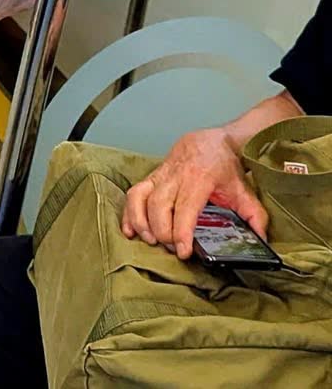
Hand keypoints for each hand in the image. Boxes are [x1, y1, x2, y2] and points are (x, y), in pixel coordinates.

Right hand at [121, 127, 268, 259]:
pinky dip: (129, 211)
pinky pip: (134, 192)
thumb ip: (255, 217)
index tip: (183, 251)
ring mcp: (161, 173)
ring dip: (141, 221)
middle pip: (160, 205)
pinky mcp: (152, 175)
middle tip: (172, 249)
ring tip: (150, 240)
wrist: (214, 140)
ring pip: (141, 196)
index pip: (186, 207)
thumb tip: (262, 243)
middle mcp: (176, 174)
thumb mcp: (245, 191)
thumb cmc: (227, 167)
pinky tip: (130, 230)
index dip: (181, 231)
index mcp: (200, 177)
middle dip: (162, 232)